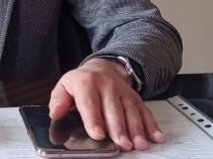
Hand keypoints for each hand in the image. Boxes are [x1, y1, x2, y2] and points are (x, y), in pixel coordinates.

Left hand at [48, 58, 164, 150]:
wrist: (103, 67)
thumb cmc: (82, 82)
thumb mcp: (65, 86)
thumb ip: (58, 100)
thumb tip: (55, 113)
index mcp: (87, 84)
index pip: (90, 104)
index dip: (94, 120)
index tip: (98, 134)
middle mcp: (107, 87)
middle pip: (114, 111)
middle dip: (119, 129)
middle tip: (122, 145)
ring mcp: (123, 92)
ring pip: (131, 112)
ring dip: (136, 130)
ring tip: (139, 145)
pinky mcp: (135, 98)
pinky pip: (145, 112)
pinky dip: (152, 126)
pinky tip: (156, 137)